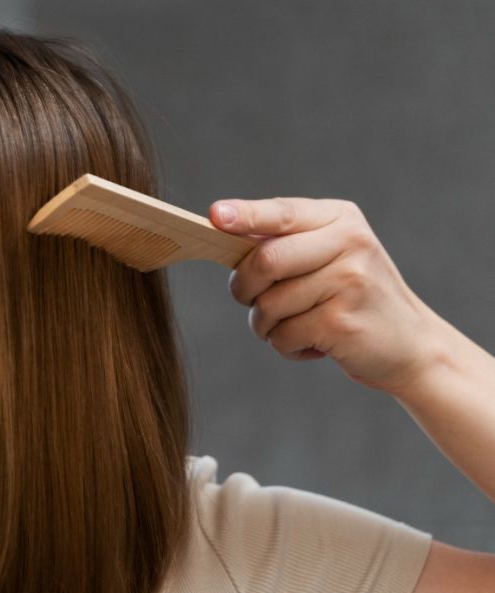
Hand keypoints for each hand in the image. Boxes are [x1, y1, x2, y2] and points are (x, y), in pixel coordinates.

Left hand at [209, 197, 444, 393]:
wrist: (410, 345)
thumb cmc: (352, 298)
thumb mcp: (330, 256)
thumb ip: (285, 242)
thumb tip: (221, 226)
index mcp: (340, 219)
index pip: (282, 212)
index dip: (245, 215)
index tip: (215, 215)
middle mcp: (349, 243)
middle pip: (264, 261)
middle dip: (243, 288)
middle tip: (250, 300)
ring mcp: (349, 281)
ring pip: (267, 305)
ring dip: (266, 326)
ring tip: (298, 325)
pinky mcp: (342, 322)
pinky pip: (282, 336)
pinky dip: (287, 347)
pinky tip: (315, 343)